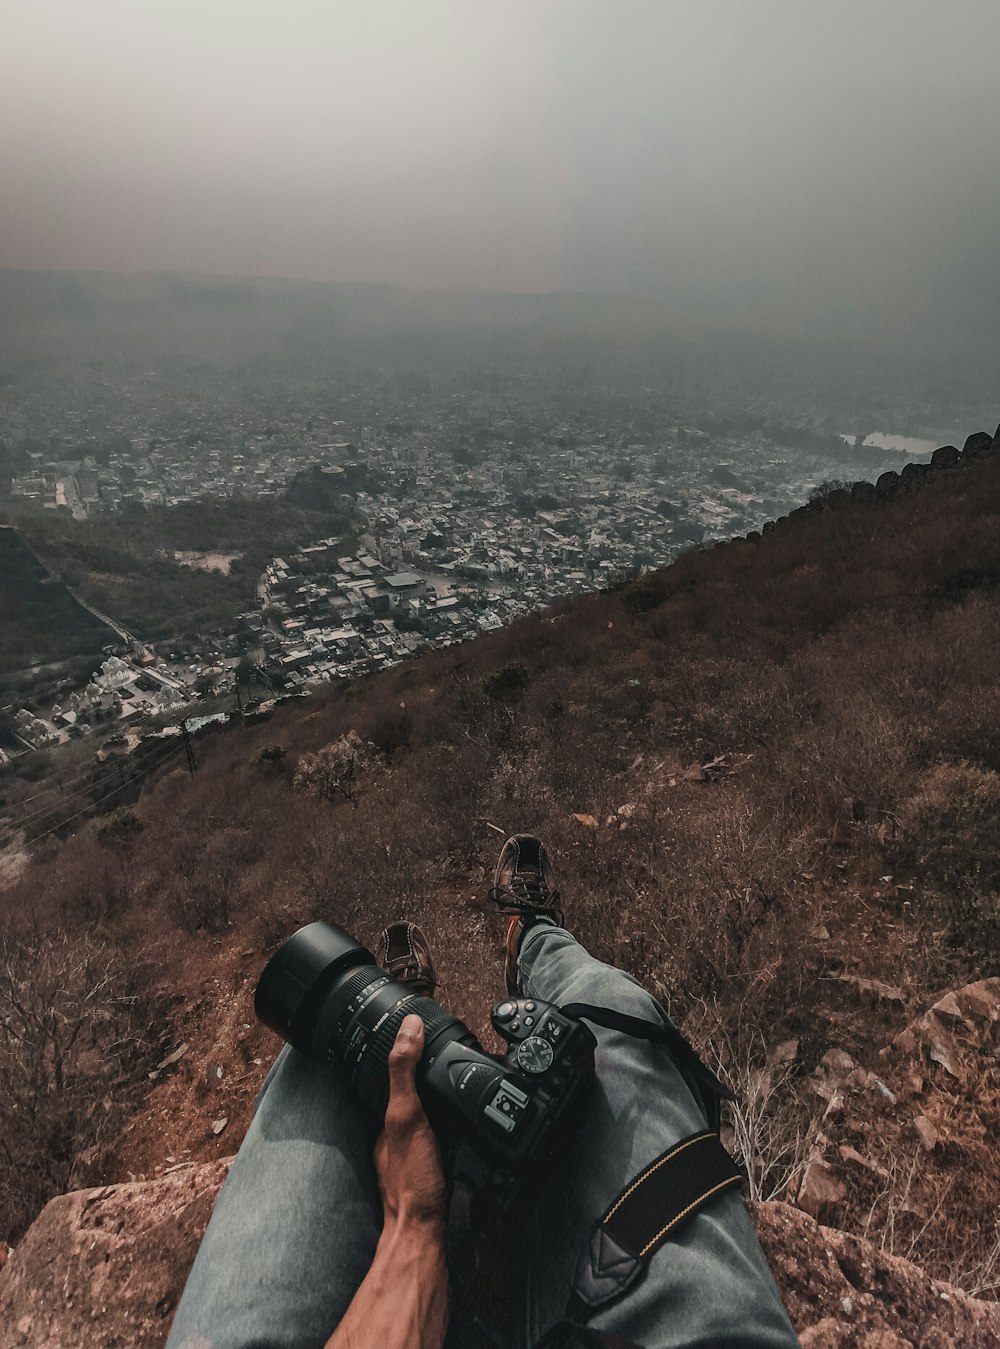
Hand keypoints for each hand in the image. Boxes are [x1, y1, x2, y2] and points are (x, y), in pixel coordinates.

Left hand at [373, 1014, 447, 1232]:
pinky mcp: (443, 1167)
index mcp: (388, 1119)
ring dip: (446, 1098)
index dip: (407, 1051)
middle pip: (416, 1093)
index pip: (396, 1074)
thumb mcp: (405, 1115)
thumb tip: (409, 1027)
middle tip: (444, 1047)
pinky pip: (451, 1135)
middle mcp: (402, 1134)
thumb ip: (404, 1073)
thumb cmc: (411, 1180)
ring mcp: (422, 1153)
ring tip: (461, 1076)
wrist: (427, 1231)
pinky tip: (473, 1121)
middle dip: (427, 1072)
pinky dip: (460, 1124)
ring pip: (434, 1115)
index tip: (422, 1028)